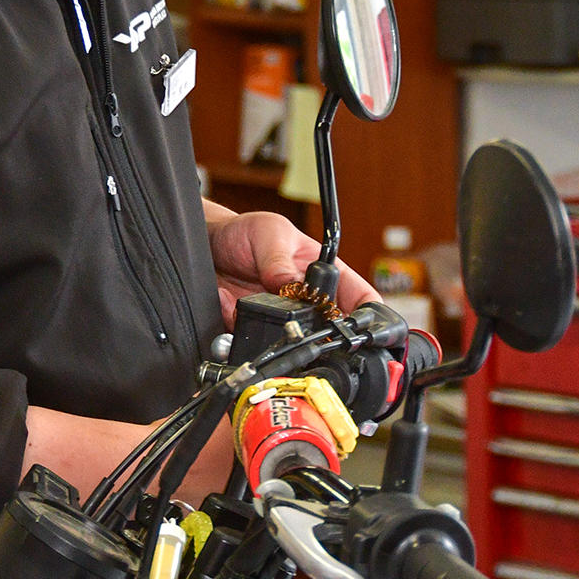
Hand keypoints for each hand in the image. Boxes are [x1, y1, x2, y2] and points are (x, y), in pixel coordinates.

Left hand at [203, 205, 380, 329]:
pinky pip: (249, 342)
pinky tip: (225, 299)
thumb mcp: (269, 233)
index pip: (361, 300)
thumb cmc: (246, 233)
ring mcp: (282, 320)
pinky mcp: (254, 331)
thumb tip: (293, 285)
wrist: (207, 244)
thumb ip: (281, 261)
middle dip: (317, 334)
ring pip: (292, 345)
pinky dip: (234, 325)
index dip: (371, 318)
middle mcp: (308, 302)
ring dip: (270, 330)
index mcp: (325, 275)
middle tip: (296, 323)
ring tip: (246, 300)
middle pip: (331, 332)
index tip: (362, 330)